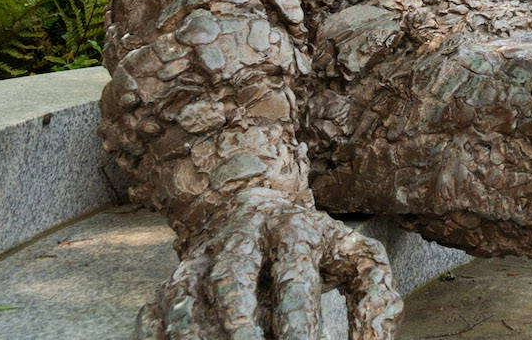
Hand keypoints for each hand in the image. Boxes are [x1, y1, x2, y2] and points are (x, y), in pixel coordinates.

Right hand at [139, 188, 399, 339]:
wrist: (257, 204)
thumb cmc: (318, 247)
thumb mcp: (357, 258)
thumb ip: (377, 302)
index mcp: (293, 229)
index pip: (294, 277)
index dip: (298, 322)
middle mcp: (241, 237)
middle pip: (232, 284)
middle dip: (242, 330)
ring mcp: (202, 257)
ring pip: (186, 300)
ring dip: (197, 339)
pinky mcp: (173, 277)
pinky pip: (154, 313)